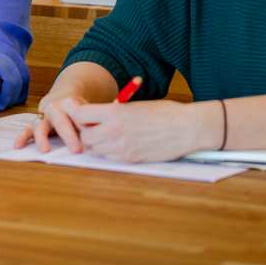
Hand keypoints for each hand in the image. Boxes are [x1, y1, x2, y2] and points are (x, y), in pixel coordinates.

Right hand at [14, 92, 86, 152]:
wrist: (63, 97)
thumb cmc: (78, 110)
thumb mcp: (87, 111)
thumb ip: (91, 122)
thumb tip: (99, 137)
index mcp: (70, 103)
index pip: (77, 114)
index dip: (84, 125)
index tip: (91, 137)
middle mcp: (54, 108)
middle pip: (60, 121)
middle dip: (68, 136)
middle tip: (76, 150)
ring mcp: (42, 116)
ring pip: (40, 125)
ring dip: (42, 138)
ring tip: (45, 151)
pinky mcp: (34, 124)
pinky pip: (26, 130)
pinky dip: (22, 137)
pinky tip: (17, 146)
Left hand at [64, 99, 217, 162]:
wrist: (187, 128)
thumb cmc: (164, 112)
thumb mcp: (133, 105)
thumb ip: (112, 111)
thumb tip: (93, 115)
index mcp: (114, 113)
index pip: (80, 115)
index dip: (79, 114)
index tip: (82, 112)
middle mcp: (114, 132)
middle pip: (84, 135)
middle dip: (85, 131)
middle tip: (94, 125)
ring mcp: (122, 148)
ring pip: (95, 149)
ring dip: (97, 143)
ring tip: (109, 133)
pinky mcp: (130, 160)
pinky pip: (109, 158)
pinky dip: (109, 151)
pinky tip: (120, 142)